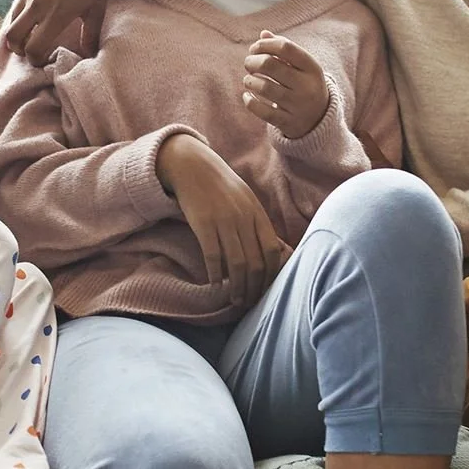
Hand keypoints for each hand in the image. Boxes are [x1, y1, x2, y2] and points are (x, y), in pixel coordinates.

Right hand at [4, 0, 122, 62]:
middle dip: (20, 50)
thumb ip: (90, 36)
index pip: (34, 49)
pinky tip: (33, 15)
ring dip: (17, 33)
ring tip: (30, 35)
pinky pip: (17, 3)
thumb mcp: (97, 9)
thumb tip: (88, 57)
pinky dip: (20, 14)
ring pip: (11, 21)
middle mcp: (38, 4)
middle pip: (14, 38)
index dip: (36, 60)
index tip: (45, 60)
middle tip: (32, 51)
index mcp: (56, 14)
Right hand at [156, 133, 289, 308]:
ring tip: (236, 300)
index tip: (267, 290)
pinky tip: (216, 285)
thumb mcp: (246, 200)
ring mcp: (224, 221)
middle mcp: (244, 218)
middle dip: (255, 287)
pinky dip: (216, 274)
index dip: (271, 275)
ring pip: (237, 263)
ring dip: (238, 287)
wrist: (193, 166)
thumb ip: (258, 223)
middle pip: (256, 262)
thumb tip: (275, 251)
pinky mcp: (203, 224)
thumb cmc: (221, 187)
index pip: (272, 251)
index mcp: (257, 213)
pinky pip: (213, 255)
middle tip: (251, 303)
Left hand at [241, 32, 330, 139]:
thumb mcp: (302, 67)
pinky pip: (262, 111)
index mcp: (312, 68)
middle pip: (270, 64)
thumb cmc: (304, 84)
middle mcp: (307, 86)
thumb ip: (284, 49)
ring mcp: (298, 106)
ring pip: (264, 87)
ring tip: (249, 80)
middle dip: (252, 61)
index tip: (255, 48)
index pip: (285, 47)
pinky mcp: (288, 122)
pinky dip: (250, 101)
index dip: (265, 44)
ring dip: (249, 81)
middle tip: (248, 64)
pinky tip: (247, 96)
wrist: (319, 120)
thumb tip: (264, 34)